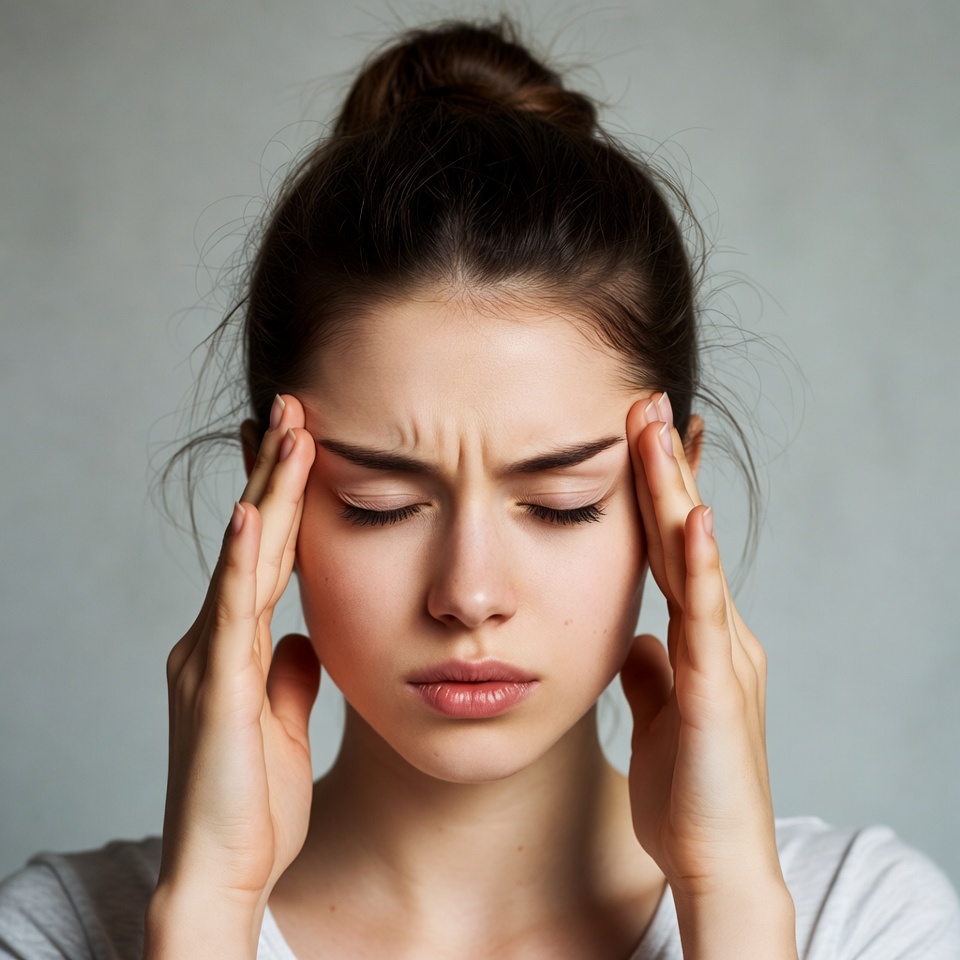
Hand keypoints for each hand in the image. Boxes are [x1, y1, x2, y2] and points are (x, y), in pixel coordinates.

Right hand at [148, 394, 318, 951]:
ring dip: (268, 493)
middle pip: (253, 539)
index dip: (281, 500)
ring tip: (290, 431)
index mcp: (235, 647)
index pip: (263, 555)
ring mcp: (211, 659)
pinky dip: (244, 560)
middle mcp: (215, 641)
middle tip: (296, 408)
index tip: (300, 445)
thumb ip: (290, 674)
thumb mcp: (283, 721)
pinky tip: (255, 514)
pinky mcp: (218, 687)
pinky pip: (234, 611)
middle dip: (275, 473)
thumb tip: (307, 639)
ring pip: (246, 558)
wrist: (224, 870)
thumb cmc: (253, 802)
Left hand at [621, 393, 795, 957]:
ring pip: (691, 557)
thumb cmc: (686, 792)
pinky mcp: (716, 687)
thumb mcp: (659, 714)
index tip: (642, 438)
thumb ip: (652, 671)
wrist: (715, 861)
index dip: (658, 493)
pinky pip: (703, 614)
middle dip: (663, 467)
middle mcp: (717, 634)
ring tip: (657, 429)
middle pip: (682, 535)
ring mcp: (722, 655)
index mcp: (699, 638)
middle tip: (645, 402)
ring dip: (674, 491)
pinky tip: (689, 517)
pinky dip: (697, 564)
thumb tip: (634, 640)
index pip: (672, 547)